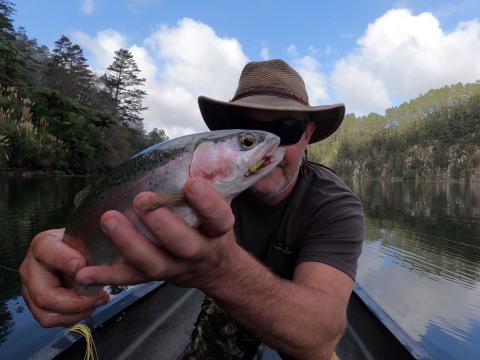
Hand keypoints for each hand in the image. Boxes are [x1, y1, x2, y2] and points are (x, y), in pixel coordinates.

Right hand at [19, 229, 108, 327]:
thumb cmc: (83, 247)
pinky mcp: (35, 305)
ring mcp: (29, 289)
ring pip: (46, 314)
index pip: (47, 253)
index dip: (64, 261)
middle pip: (44, 296)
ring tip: (95, 302)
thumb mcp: (87, 243)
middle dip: (76, 302)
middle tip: (99, 297)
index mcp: (43, 245)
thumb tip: (84, 269)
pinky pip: (52, 320)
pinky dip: (73, 317)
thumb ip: (87, 253)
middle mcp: (30, 268)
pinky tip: (87, 307)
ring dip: (76, 313)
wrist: (79, 254)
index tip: (82, 266)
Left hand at [76, 177, 236, 291]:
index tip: (191, 184)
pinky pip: (130, 278)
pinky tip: (84, 271)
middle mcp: (199, 253)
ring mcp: (175, 268)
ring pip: (154, 263)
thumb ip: (210, 183)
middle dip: (163, 224)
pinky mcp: (153, 277)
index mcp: (218, 231)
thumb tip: (201, 153)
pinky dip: (107, 276)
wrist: (215, 269)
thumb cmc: (211, 229)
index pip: (219, 218)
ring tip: (109, 219)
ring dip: (130, 242)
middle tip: (142, 200)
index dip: (207, 203)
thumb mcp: (219, 207)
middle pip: (184, 245)